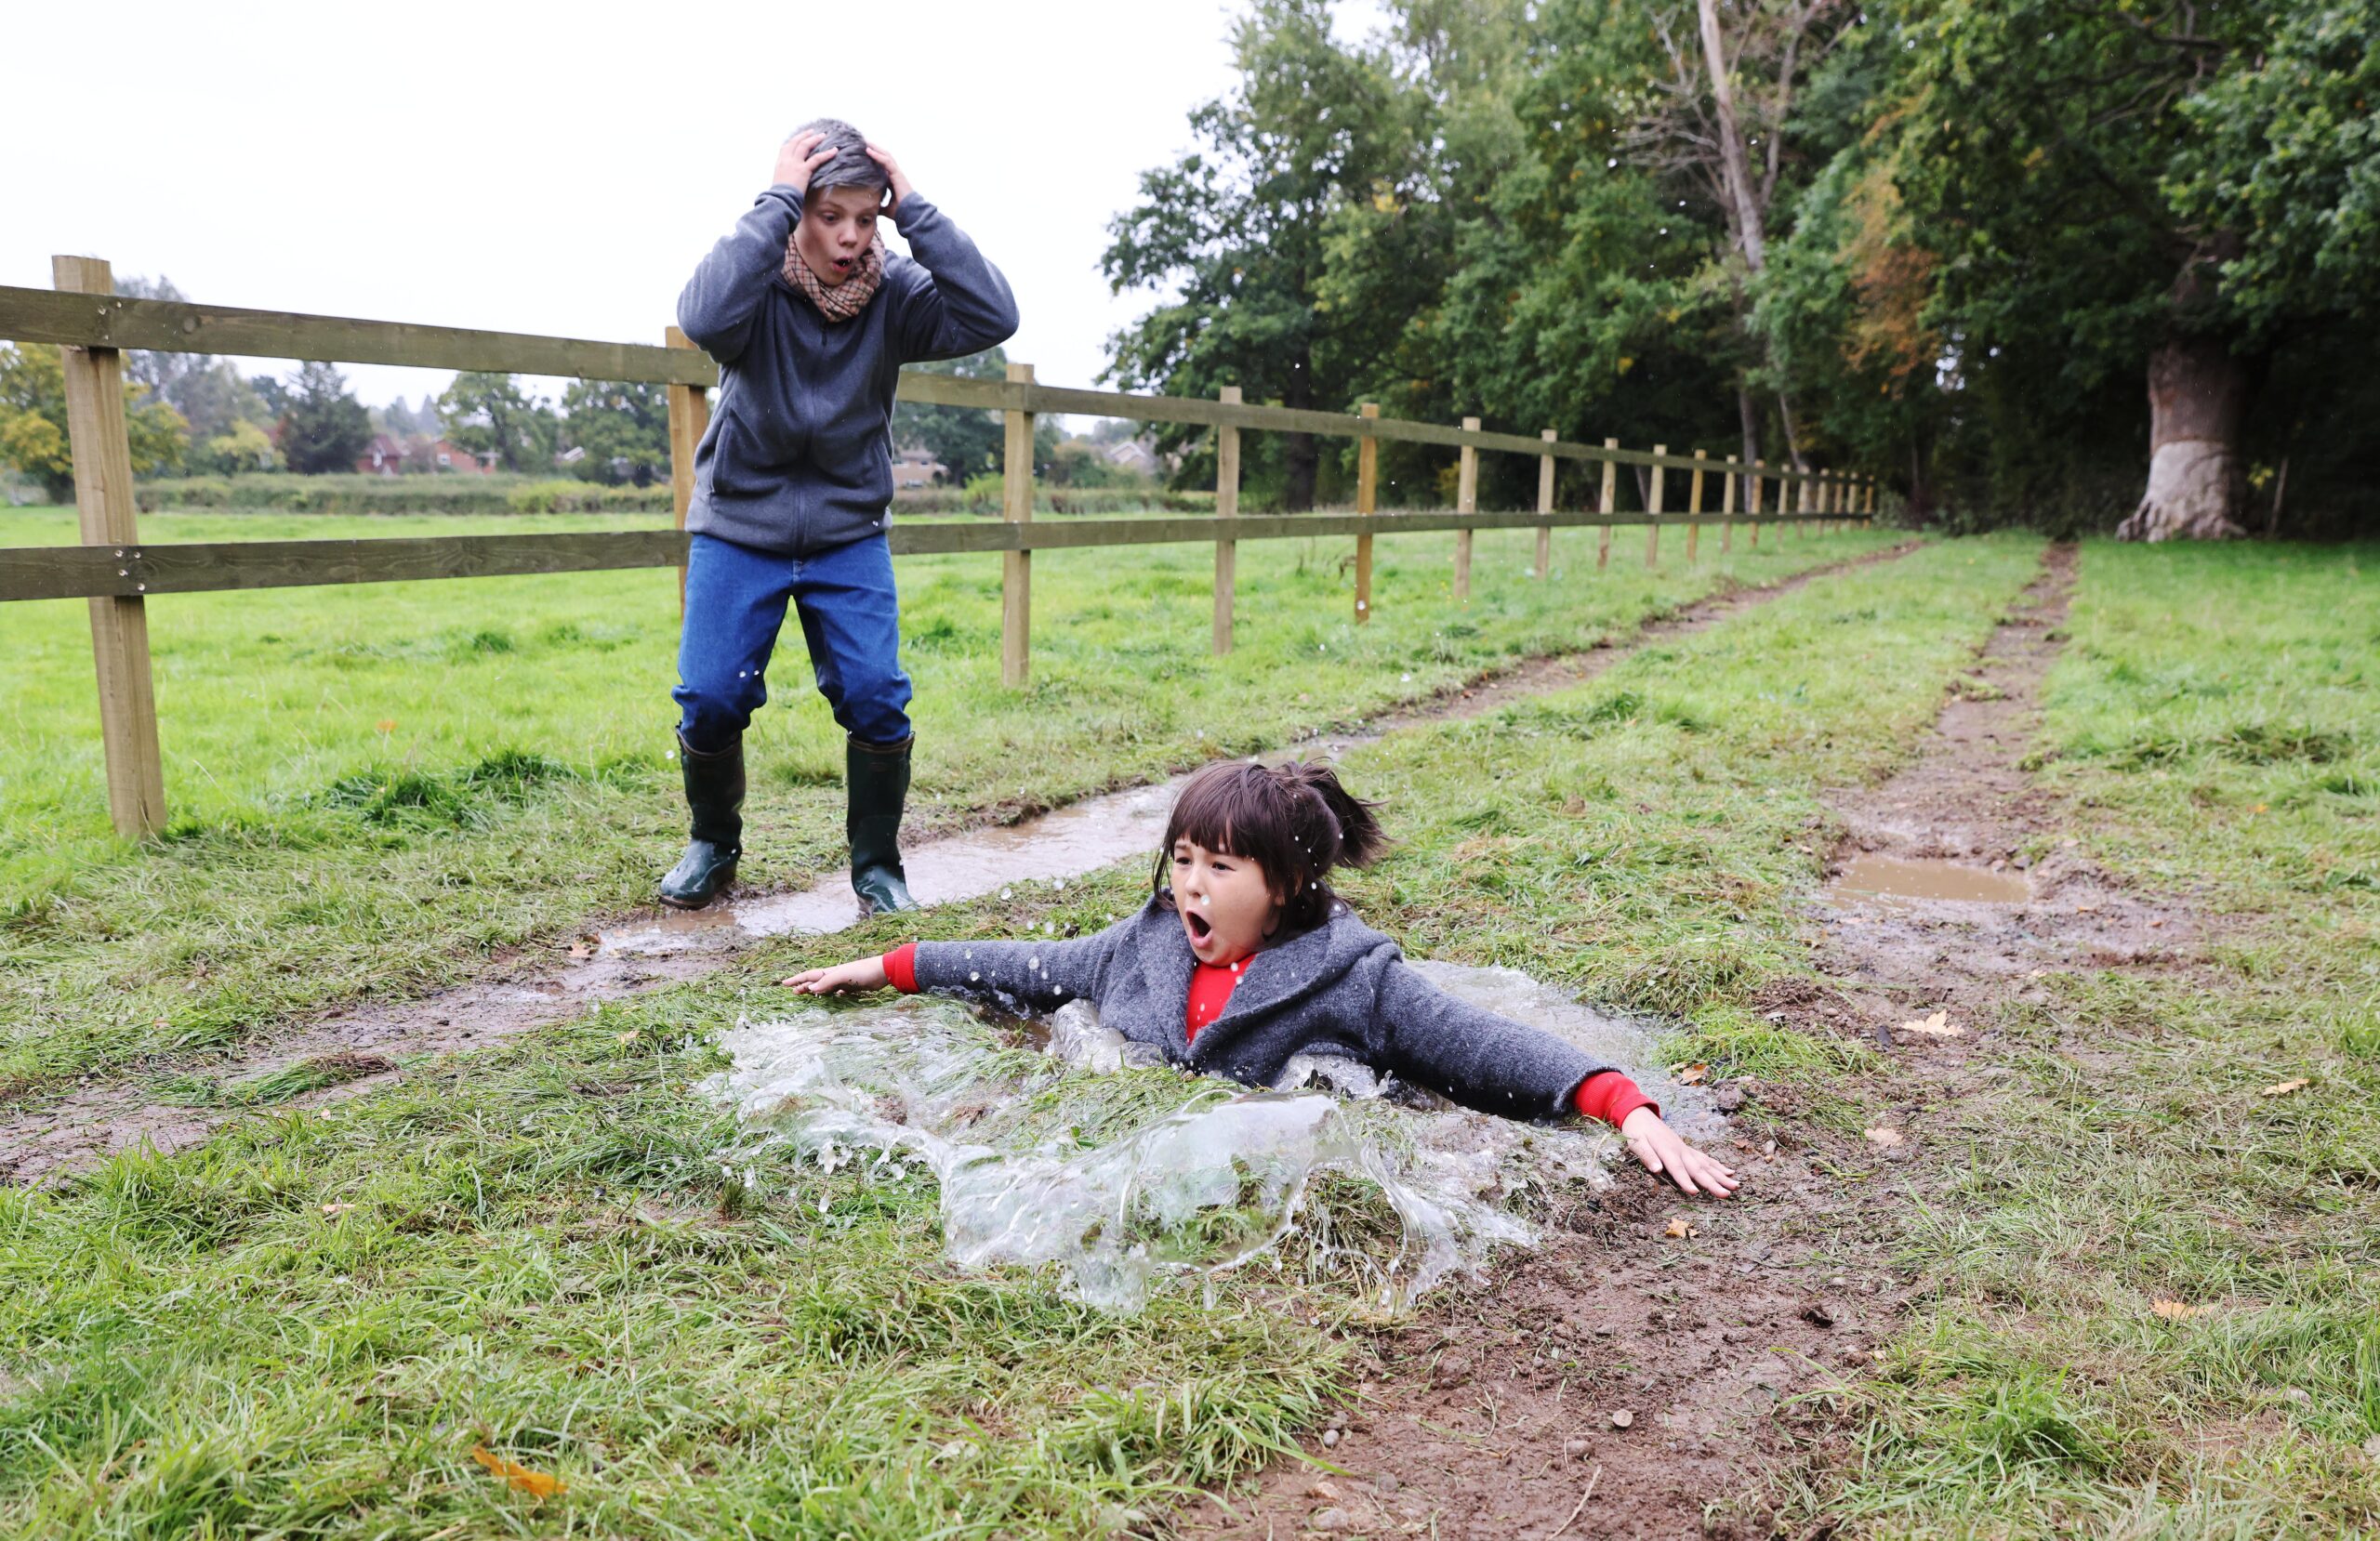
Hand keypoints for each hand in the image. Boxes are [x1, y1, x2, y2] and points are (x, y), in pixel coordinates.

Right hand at [773, 130, 839, 196]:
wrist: (779, 201)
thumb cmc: (779, 197)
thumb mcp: (780, 183)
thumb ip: (786, 177)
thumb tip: (791, 180)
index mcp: (779, 164)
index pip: (786, 147)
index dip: (794, 141)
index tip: (800, 137)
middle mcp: (786, 161)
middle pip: (795, 142)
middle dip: (805, 136)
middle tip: (813, 132)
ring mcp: (794, 164)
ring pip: (805, 146)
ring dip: (815, 139)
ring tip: (823, 136)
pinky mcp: (803, 170)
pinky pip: (816, 159)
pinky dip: (826, 154)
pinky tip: (834, 151)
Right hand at [778, 956, 889, 994]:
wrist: (883, 972)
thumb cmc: (863, 971)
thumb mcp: (843, 976)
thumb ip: (827, 982)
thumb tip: (810, 989)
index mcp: (830, 972)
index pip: (809, 976)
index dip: (797, 980)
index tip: (784, 984)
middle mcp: (835, 976)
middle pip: (815, 982)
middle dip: (803, 986)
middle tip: (792, 993)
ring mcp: (843, 981)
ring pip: (825, 987)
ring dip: (816, 991)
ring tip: (807, 996)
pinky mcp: (852, 987)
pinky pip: (838, 992)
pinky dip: (833, 995)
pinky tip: (832, 998)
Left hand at [864, 142, 913, 213]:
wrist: (911, 215)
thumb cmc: (901, 212)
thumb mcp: (886, 209)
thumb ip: (879, 206)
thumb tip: (870, 209)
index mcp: (892, 181)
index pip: (882, 166)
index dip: (874, 159)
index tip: (863, 154)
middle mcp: (895, 174)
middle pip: (884, 157)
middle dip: (874, 149)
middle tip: (862, 143)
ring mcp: (897, 173)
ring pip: (885, 156)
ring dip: (875, 148)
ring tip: (864, 142)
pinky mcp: (897, 174)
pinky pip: (886, 161)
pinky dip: (877, 155)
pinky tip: (868, 150)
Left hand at [1620, 1107, 1740, 1197]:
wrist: (1640, 1114)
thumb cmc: (1635, 1131)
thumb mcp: (1635, 1142)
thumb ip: (1646, 1155)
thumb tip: (1656, 1169)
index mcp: (1666, 1150)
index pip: (1677, 1169)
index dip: (1685, 1181)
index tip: (1695, 1193)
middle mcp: (1680, 1150)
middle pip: (1698, 1169)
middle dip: (1713, 1183)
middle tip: (1727, 1194)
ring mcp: (1686, 1149)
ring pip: (1707, 1164)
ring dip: (1721, 1176)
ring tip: (1736, 1186)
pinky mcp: (1687, 1149)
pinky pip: (1705, 1159)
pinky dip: (1718, 1166)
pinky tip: (1729, 1172)